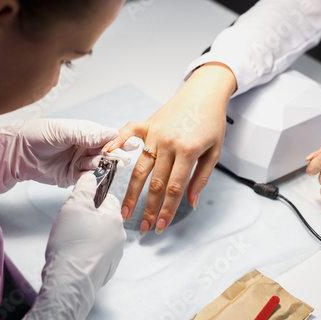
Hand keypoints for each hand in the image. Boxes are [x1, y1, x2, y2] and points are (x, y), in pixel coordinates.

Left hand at [0, 119, 136, 193]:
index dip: (118, 141)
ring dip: (103, 167)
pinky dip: (93, 179)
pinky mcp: (73, 177)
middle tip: (121, 160)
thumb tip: (112, 133)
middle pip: (106, 153)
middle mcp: (85, 147)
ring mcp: (80, 163)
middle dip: (114, 156)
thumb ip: (86, 134)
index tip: (130, 144)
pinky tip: (97, 178)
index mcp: (85, 132)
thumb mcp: (62, 131)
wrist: (15, 155)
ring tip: (105, 167)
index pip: (107, 137)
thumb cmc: (36, 135)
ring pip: (99, 167)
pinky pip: (88, 179)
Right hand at [17, 172, 125, 319]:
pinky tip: (74, 255)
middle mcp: (120, 236)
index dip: (89, 200)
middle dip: (86, 219)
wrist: (69, 280)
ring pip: (99, 236)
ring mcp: (115, 254)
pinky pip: (96, 254)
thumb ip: (85, 187)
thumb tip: (91, 177)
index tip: (77, 207)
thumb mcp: (75, 205)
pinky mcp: (106, 269)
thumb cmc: (71, 242)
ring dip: (86, 236)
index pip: (106, 199)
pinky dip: (86, 253)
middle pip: (102, 218)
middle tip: (70, 226)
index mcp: (115, 218)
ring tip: (70, 242)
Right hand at [103, 63, 236, 233]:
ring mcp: (155, 133)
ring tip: (124, 211)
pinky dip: (115, 143)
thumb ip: (201, 178)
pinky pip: (127, 133)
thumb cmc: (212, 122)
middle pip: (155, 183)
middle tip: (144, 227)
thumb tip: (191, 203)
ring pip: (140, 168)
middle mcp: (168, 143)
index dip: (167, 210)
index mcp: (188, 151)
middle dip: (149, 209)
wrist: (205, 92)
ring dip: (131, 192)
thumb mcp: (215, 151)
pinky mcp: (147, 124)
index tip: (161, 226)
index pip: (174, 188)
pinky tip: (105, 156)